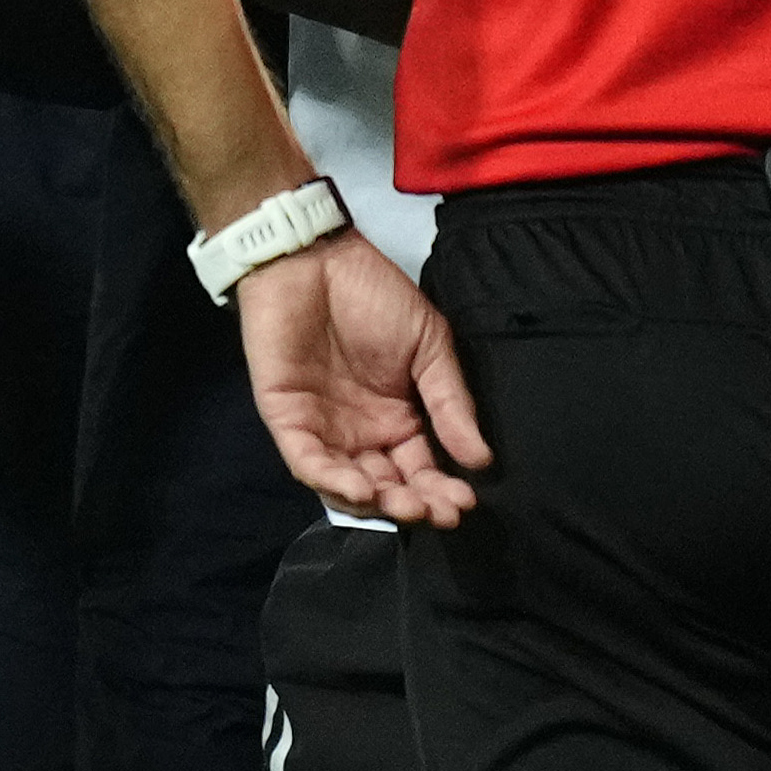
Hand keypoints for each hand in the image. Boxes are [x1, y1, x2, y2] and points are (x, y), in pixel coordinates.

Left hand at [231, 230, 491, 525]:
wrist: (314, 259)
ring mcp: (324, 430)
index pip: (421, 468)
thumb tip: (481, 458)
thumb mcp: (429, 345)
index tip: (466, 502)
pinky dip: (334, 481)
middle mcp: (362, 433)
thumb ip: (451, 401)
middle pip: (389, 486)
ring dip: (380, 503)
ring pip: (349, 485)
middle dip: (416, 505)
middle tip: (442, 512)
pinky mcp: (288, 421)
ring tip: (409, 506)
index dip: (442, 489)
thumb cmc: (373, 293)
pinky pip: (308, 463)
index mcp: (398, 418)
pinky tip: (364, 490)